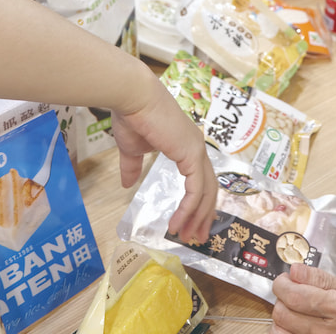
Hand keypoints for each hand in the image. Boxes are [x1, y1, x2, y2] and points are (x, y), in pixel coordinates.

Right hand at [107, 73, 216, 244]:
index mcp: (186, 144)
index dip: (197, 202)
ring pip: (206, 192)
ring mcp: (196, 150)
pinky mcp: (191, 154)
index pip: (200, 179)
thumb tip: (126, 184)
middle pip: (209, 189)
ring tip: (188, 237)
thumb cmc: (132, 116)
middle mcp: (196, 148)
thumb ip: (133, 166)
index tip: (189, 223)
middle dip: (204, 215)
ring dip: (198, 217)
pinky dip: (189, 208)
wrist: (132, 97)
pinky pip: (195, 189)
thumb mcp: (132, 148)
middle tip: (197, 238)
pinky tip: (177, 223)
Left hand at [271, 264, 335, 333]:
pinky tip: (294, 323)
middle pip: (285, 316)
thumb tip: (295, 270)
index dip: (283, 285)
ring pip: (282, 332)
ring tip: (292, 308)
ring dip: (281, 317)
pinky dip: (286, 331)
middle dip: (281, 298)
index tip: (284, 279)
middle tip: (290, 290)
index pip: (297, 297)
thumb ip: (319, 278)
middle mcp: (331, 331)